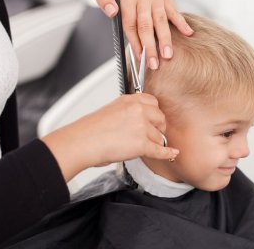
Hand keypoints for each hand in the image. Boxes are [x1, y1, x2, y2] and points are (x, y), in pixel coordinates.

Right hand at [41, 94, 178, 181]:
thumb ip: (129, 111)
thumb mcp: (112, 110)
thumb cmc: (90, 130)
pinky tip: (172, 153)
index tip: (153, 121)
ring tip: (134, 146)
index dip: (154, 115)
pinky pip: (160, 150)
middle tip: (148, 135)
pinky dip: (167, 153)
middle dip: (157, 128)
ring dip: (152, 143)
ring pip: (159, 137)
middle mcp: (138, 110)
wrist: (81, 143)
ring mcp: (141, 126)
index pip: (154, 103)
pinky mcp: (141, 144)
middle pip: (161, 118)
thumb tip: (142, 120)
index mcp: (130, 100)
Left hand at [94, 0, 193, 69]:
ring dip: (165, 39)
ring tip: (168, 55)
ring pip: (161, 21)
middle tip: (154, 64)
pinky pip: (174, 10)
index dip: (135, 43)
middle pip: (146, 27)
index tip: (138, 57)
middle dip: (150, 47)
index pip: (131, 24)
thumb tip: (112, 13)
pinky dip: (182, 22)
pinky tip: (188, 33)